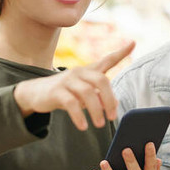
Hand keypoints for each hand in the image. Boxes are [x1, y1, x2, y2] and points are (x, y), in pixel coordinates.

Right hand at [13, 42, 134, 130]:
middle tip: (112, 116)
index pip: (107, 59)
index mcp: (88, 71)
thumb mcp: (84, 92)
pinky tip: (83, 126)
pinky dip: (78, 116)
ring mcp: (67, 81)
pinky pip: (71, 104)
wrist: (36, 93)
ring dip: (96, 110)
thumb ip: (99, 95)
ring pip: (87, 93)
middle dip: (109, 99)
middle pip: (101, 80)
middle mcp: (80, 72)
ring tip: (100, 124)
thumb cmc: (66, 92)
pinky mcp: (56, 92)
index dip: (121, 52)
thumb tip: (114, 105)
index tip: (133, 43)